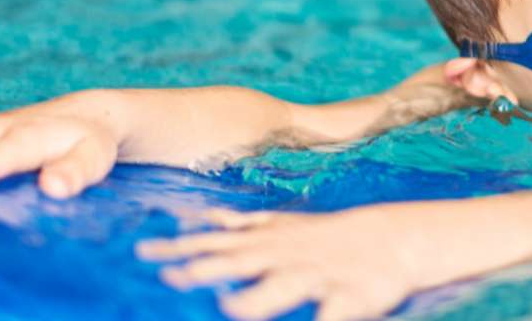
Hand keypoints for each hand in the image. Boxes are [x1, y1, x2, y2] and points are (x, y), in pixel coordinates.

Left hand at [137, 206, 425, 320]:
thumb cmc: (324, 240)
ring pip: (283, 288)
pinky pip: (334, 318)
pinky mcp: (349, 297)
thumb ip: (237, 226)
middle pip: (239, 262)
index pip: (214, 242)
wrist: (390, 240)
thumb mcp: (279, 226)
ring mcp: (316, 276)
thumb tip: (196, 220)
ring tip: (230, 308)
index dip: (179, 248)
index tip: (141, 252)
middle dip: (205, 270)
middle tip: (170, 278)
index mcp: (266, 242)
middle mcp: (285, 256)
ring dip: (256, 299)